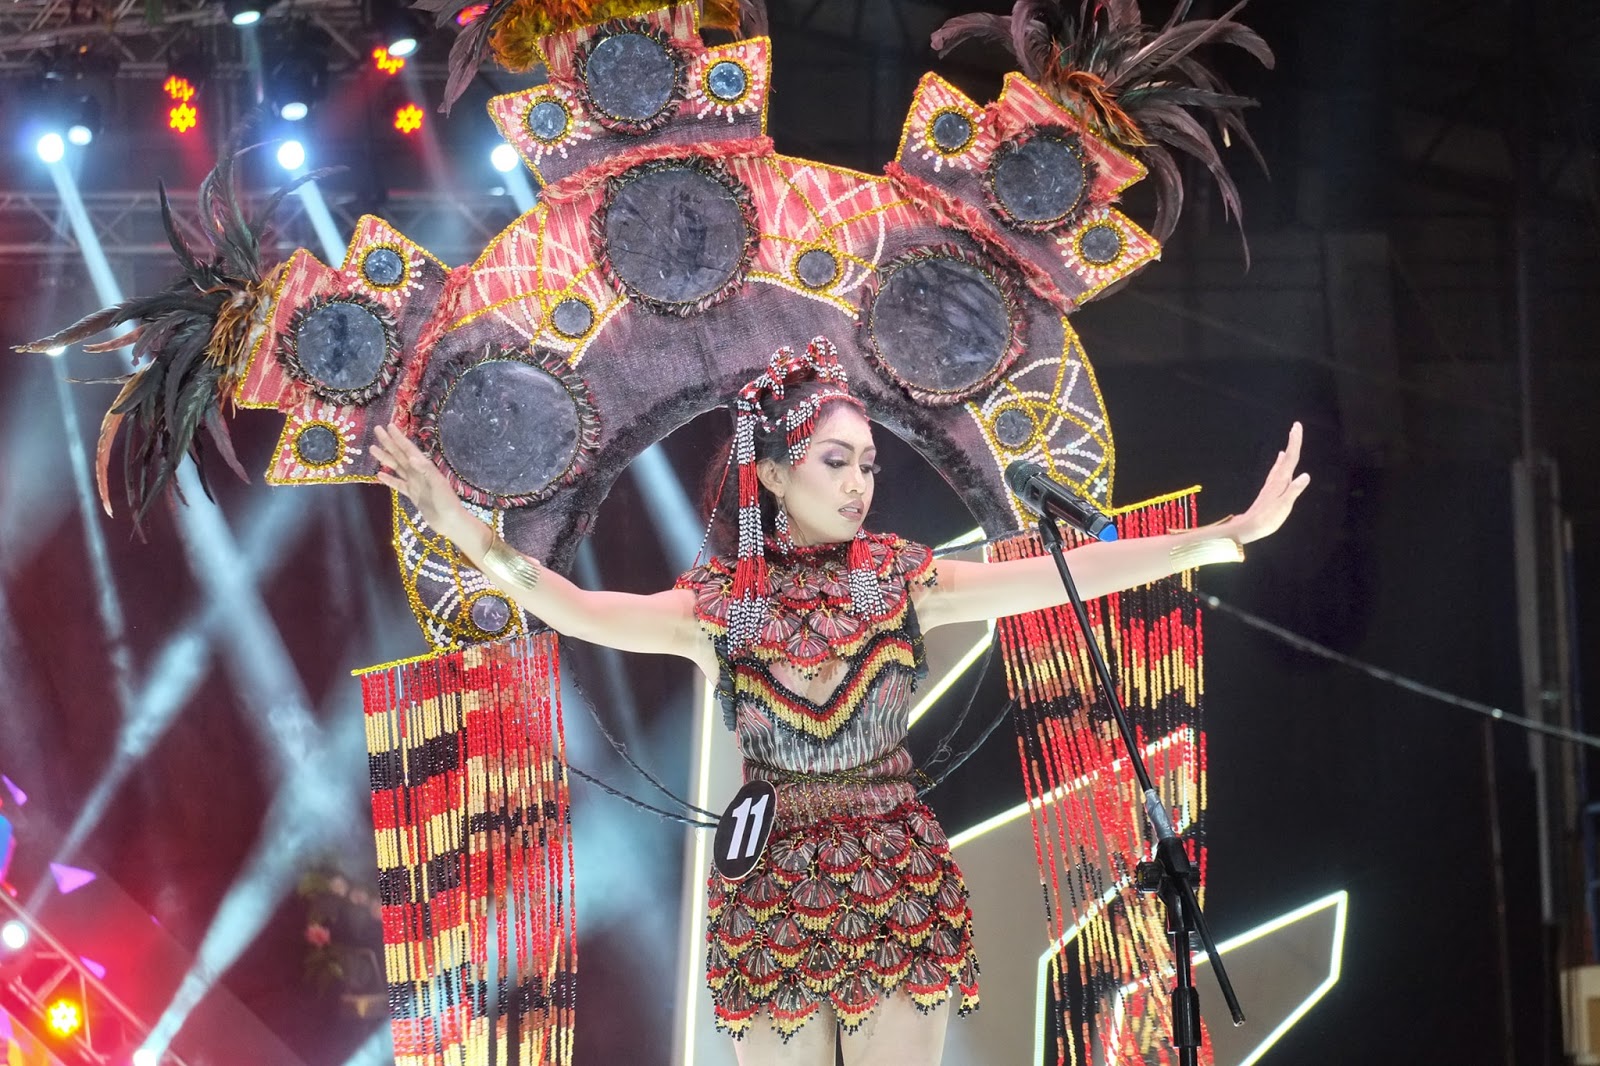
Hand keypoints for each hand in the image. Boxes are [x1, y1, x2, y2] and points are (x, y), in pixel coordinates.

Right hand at [371, 424, 466, 533]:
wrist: (451, 522)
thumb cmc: (448, 502)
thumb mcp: (438, 484)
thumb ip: (425, 470)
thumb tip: (411, 457)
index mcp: (425, 467)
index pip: (409, 449)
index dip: (399, 438)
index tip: (389, 426)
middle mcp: (419, 473)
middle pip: (400, 454)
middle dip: (389, 442)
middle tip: (377, 430)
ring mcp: (415, 483)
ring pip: (397, 467)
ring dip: (385, 458)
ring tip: (372, 449)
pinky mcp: (413, 495)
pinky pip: (398, 484)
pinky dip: (389, 479)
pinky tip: (379, 475)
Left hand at [1227, 422, 1309, 544]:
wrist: (1249, 526)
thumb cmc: (1268, 518)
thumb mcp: (1284, 506)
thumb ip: (1294, 490)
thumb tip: (1306, 475)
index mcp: (1281, 481)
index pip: (1291, 458)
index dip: (1295, 442)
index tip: (1296, 427)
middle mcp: (1275, 480)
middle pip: (1286, 457)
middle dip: (1292, 442)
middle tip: (1295, 427)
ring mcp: (1271, 485)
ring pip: (1281, 464)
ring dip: (1287, 452)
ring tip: (1289, 443)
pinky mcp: (1269, 491)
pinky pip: (1276, 472)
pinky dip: (1280, 464)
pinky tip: (1279, 464)